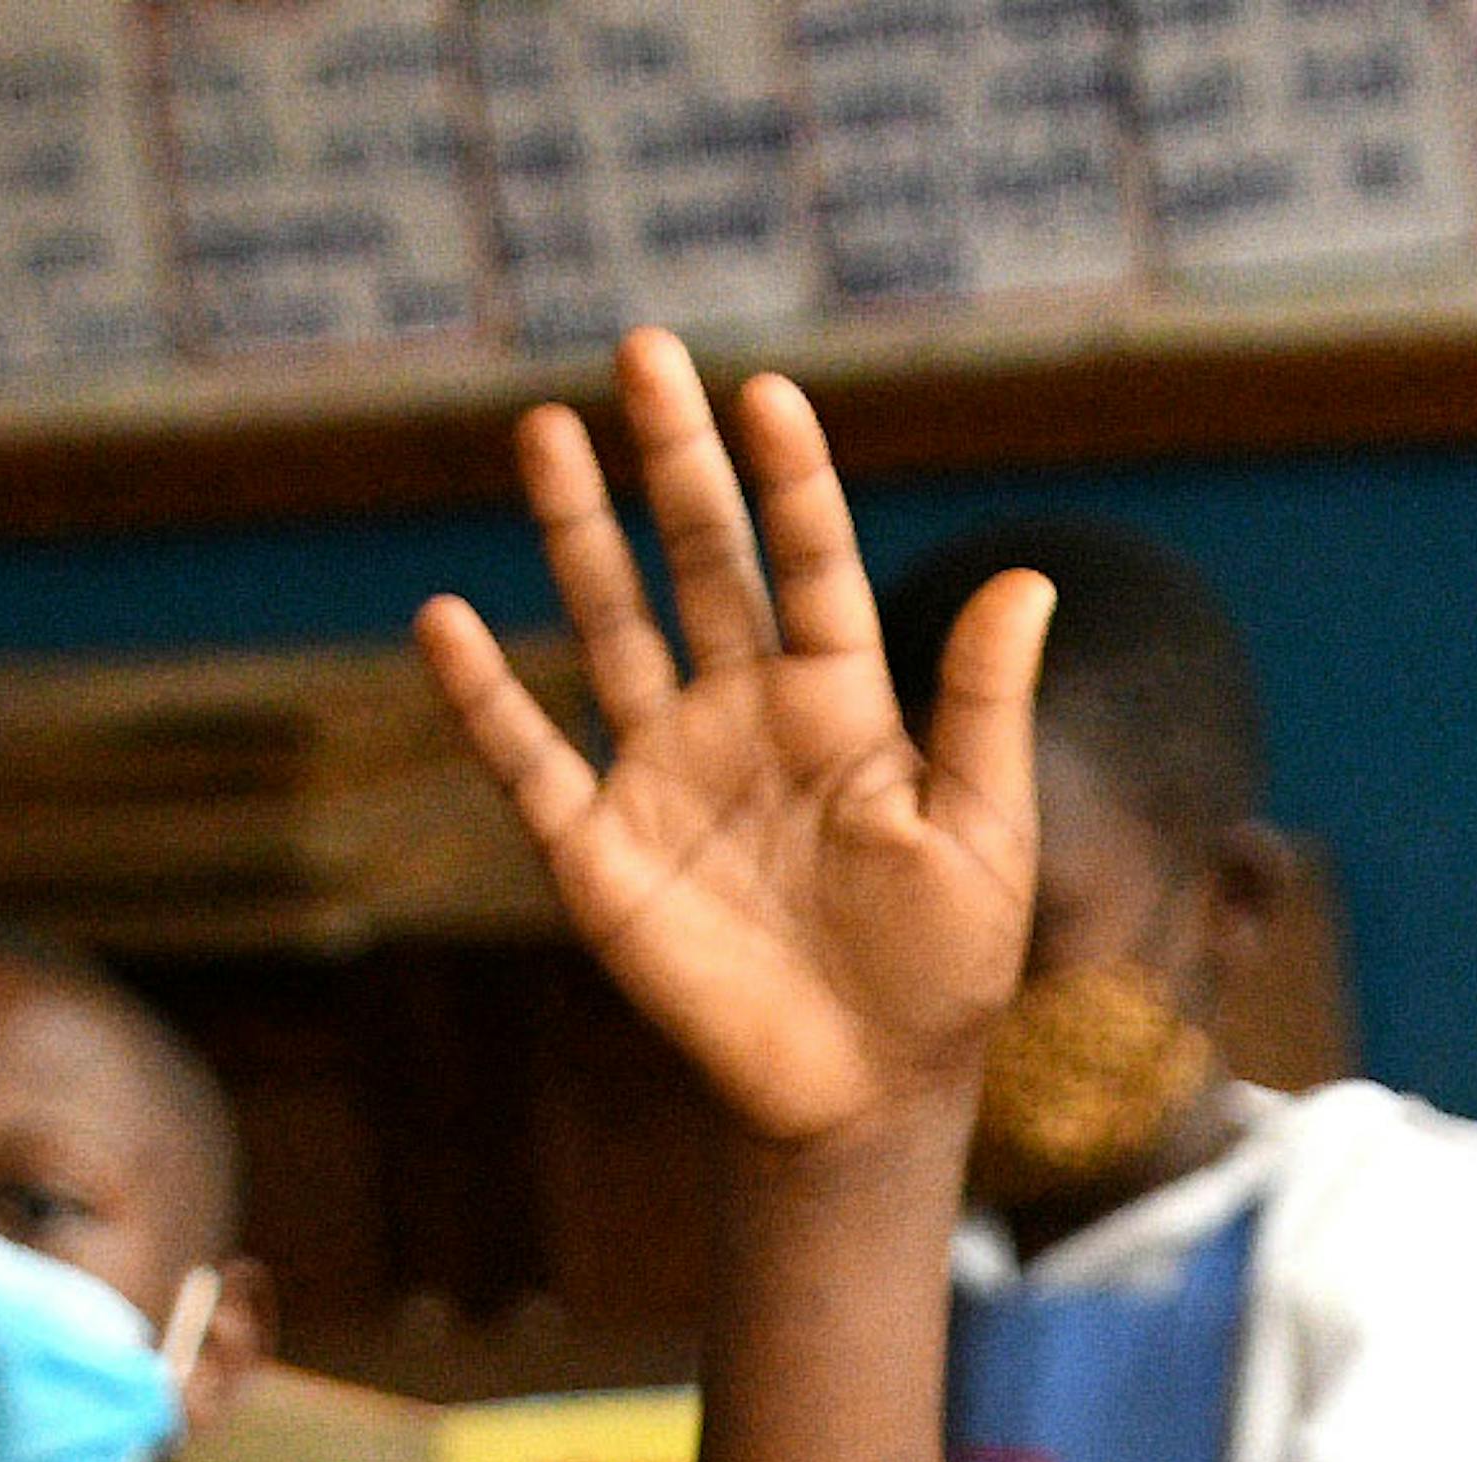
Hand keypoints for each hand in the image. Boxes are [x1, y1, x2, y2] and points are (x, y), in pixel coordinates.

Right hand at [415, 331, 1042, 1156]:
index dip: (789, 482)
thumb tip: (1032, 576)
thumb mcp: (985, 832)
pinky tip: (444, 620)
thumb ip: (988, 706)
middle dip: (673, 460)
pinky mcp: (602, 852)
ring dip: (578, 532)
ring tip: (547, 429)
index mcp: (842, 705)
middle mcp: (745, 717)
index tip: (763, 392)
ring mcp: (666, 775)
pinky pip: (531, 760)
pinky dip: (483, 698)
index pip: (812, 563)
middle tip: (644, 351)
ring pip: (611, 626)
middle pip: (703, 563)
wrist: (865, 1095)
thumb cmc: (943, 967)